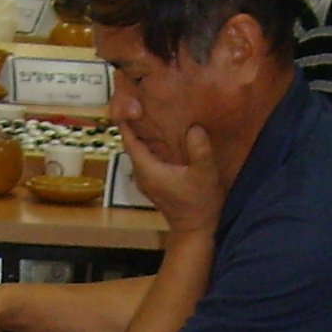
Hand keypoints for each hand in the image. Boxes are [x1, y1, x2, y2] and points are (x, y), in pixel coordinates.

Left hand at [115, 113, 227, 235]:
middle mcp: (141, 174)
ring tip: (154, 116)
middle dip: (136, 124)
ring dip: (144, 135)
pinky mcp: (153, 183)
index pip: (129, 140)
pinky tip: (164, 137)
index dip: (126, 121)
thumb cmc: (199, 204)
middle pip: (132, 143)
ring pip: (139, 151)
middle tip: (145, 103)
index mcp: (148, 169)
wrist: (196, 230)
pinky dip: (151, 146)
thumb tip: (194, 128)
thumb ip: (200, 150)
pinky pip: (146, 158)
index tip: (130, 101)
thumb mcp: (205, 174)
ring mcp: (146, 180)